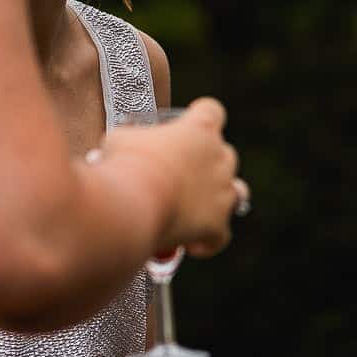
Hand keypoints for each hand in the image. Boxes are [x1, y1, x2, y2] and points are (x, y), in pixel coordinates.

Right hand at [101, 97, 241, 256]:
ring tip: (194, 208)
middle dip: (205, 164)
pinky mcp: (217, 225)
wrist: (132, 202)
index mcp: (200, 129)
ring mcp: (223, 192)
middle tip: (178, 175)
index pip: (211, 111)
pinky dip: (208, 240)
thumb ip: (133, 139)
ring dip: (217, 198)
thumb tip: (124, 147)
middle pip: (224, 154)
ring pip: (235, 192)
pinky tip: (192, 244)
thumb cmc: (125, 164)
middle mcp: (220, 157)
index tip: (187, 127)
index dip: (201, 118)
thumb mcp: (121, 139)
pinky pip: (221, 236)